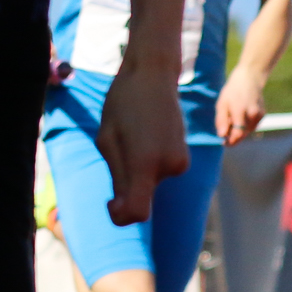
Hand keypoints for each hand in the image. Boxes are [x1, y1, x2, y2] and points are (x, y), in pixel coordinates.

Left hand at [94, 59, 189, 225]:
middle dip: (125, 185)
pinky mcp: (184, 159)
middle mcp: (168, 167)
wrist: (154, 75)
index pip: (136, 213)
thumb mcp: (107, 140)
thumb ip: (117, 179)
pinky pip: (159, 174)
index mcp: (145, 162)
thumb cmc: (123, 104)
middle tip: (118, 148)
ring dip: (136, 172)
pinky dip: (148, 165)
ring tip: (132, 137)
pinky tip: (144, 137)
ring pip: (149, 185)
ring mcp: (180, 163)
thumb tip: (123, 212)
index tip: (111, 200)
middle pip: (140, 197)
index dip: (120, 216)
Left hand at [213, 73, 265, 145]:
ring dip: (240, 129)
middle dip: (233, 135)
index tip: (224, 142)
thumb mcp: (222, 103)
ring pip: (247, 131)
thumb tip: (222, 135)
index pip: (238, 134)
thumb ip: (221, 120)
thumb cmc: (232, 91)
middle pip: (242, 134)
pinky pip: (252, 126)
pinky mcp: (263, 115)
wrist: (250, 78)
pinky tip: (242, 113)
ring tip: (234, 116)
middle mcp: (252, 114)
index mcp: (240, 111)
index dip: (231, 141)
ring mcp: (259, 115)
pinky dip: (246, 124)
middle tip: (226, 127)